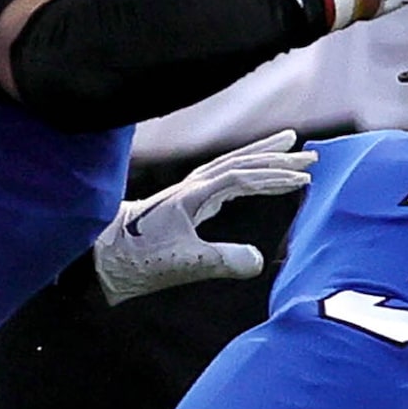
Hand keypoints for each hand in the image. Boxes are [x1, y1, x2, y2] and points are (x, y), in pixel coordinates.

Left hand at [90, 132, 314, 304]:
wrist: (97, 255)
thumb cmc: (136, 258)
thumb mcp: (182, 263)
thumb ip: (221, 261)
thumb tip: (259, 260)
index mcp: (194, 195)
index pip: (243, 177)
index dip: (275, 178)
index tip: (304, 181)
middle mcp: (191, 186)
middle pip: (241, 161)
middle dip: (276, 156)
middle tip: (310, 153)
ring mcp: (186, 191)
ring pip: (231, 163)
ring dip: (261, 155)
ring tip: (287, 144)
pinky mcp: (182, 202)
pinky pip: (222, 177)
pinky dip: (244, 171)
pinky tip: (250, 177)